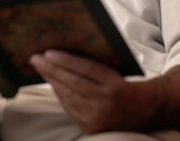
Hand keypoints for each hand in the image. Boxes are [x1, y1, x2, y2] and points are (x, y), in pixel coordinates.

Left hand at [30, 49, 151, 132]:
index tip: (48, 52)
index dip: (65, 60)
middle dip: (51, 69)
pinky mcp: (90, 126)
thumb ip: (95, 64)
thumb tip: (65, 53)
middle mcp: (106, 103)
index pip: (86, 69)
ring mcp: (97, 117)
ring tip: (40, 68)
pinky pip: (69, 107)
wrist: (143, 112)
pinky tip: (51, 82)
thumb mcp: (116, 71)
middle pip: (73, 82)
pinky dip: (58, 93)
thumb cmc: (126, 85)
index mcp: (115, 85)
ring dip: (51, 80)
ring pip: (68, 95)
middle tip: (36, 58)